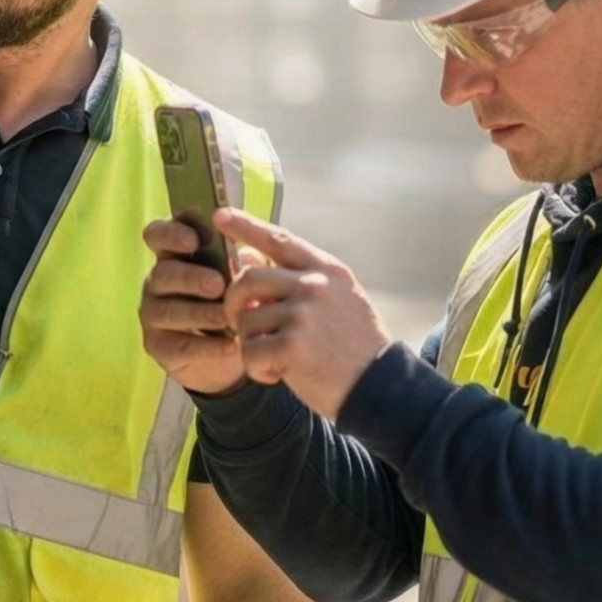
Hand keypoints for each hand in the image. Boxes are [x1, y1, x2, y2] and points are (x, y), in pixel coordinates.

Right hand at [140, 218, 246, 395]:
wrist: (232, 349)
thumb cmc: (234, 300)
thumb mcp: (241, 278)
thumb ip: (242, 264)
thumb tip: (250, 255)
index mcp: (173, 255)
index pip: (157, 235)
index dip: (170, 234)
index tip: (193, 239)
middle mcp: (157, 282)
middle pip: (163, 273)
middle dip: (190, 277)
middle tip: (217, 284)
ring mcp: (153, 314)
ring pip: (167, 311)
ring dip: (198, 313)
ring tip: (226, 318)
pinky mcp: (157, 346)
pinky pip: (178, 345)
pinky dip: (207, 347)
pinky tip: (231, 346)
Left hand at [216, 209, 389, 419]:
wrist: (381, 386)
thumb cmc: (353, 344)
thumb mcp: (334, 300)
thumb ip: (292, 278)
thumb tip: (245, 256)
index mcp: (326, 270)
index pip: (278, 240)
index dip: (246, 226)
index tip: (220, 215)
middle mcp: (314, 286)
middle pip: (248, 278)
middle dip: (233, 302)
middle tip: (238, 322)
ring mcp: (303, 315)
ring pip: (245, 320)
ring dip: (248, 343)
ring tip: (272, 357)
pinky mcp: (293, 347)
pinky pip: (250, 353)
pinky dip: (256, 369)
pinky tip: (276, 375)